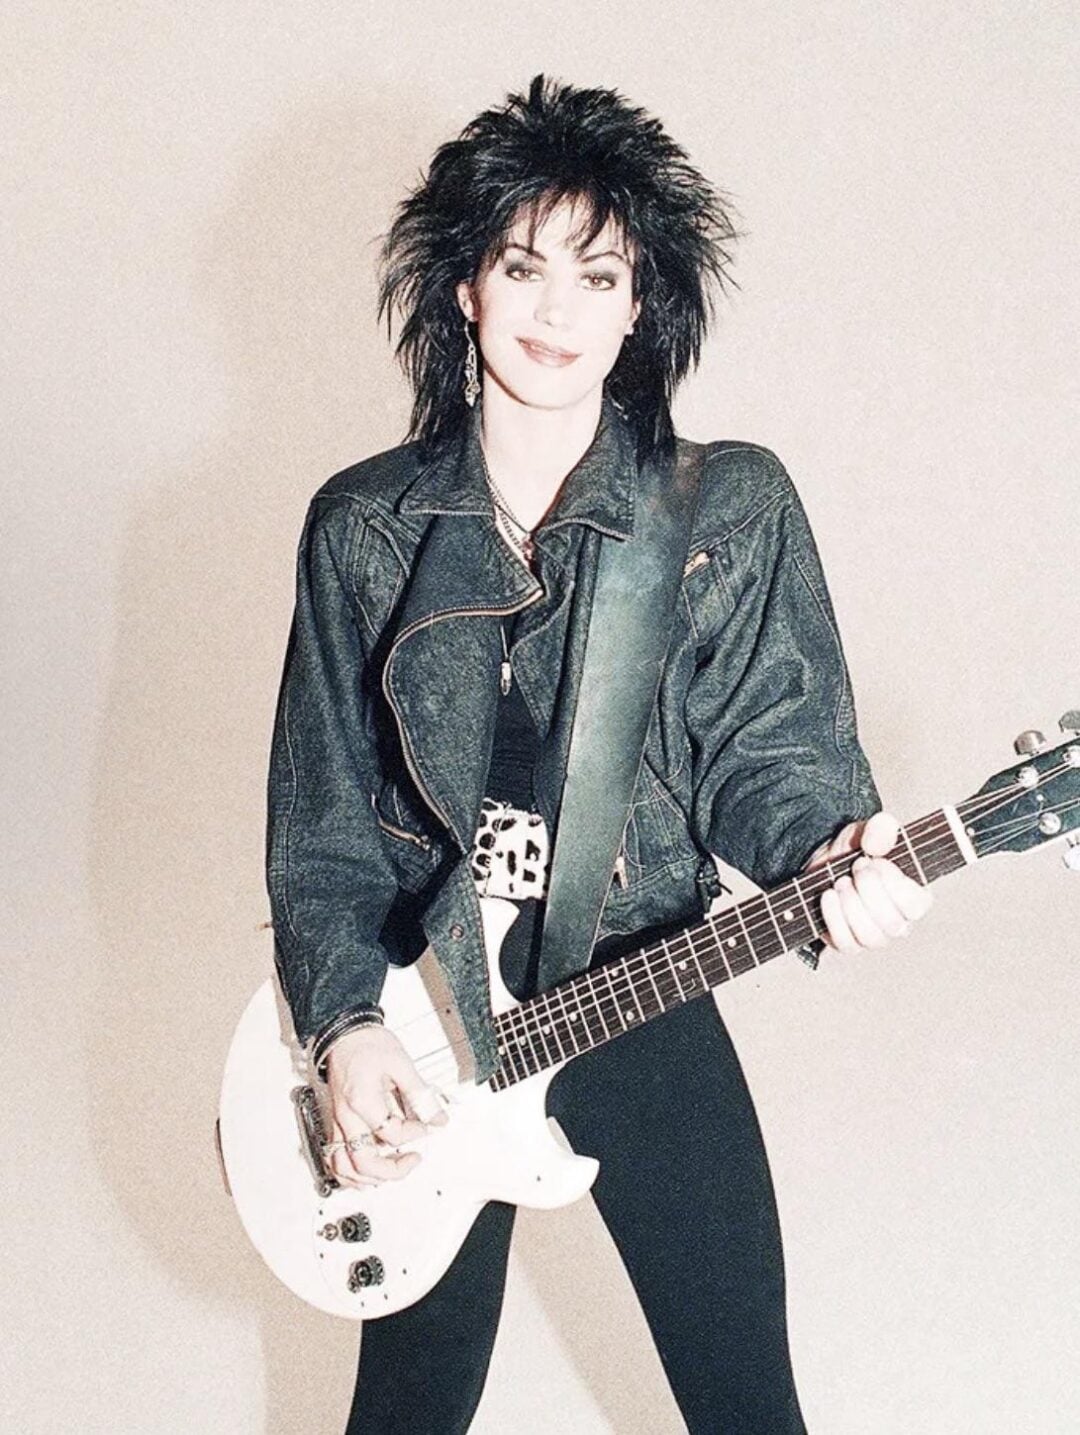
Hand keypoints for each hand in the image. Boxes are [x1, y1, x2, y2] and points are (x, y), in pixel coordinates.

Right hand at [323, 1025, 447, 1188]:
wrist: (344, 1033)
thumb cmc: (367, 1044)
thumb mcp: (401, 1064)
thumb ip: (420, 1094)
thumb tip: (437, 1116)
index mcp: (362, 1102)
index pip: (392, 1135)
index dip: (415, 1133)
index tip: (427, 1125)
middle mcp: (346, 1117)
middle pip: (363, 1162)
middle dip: (391, 1170)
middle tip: (411, 1160)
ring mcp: (338, 1122)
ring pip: (342, 1168)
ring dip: (366, 1179)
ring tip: (389, 1173)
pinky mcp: (335, 1122)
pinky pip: (334, 1157)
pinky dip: (347, 1172)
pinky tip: (364, 1173)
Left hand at [804, 811, 932, 952]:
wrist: (824, 866)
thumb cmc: (855, 853)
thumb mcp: (867, 832)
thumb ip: (880, 828)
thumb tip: (880, 837)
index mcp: (913, 897)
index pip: (916, 904)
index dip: (893, 882)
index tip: (874, 861)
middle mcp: (898, 922)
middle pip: (893, 924)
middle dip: (869, 891)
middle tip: (855, 868)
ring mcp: (873, 936)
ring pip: (871, 937)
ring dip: (851, 906)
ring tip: (840, 883)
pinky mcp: (848, 943)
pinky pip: (846, 944)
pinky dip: (834, 917)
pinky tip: (829, 896)